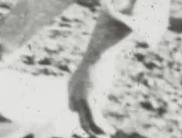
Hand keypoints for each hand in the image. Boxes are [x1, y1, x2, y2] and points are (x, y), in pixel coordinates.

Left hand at [69, 7, 140, 135]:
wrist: (98, 53)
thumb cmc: (100, 61)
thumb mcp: (96, 76)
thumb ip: (96, 88)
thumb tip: (100, 95)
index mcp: (71, 88)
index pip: (73, 109)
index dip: (83, 118)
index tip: (96, 123)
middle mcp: (72, 94)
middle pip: (78, 118)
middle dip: (89, 129)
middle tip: (101, 135)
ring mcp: (78, 98)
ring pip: (86, 122)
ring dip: (97, 132)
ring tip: (108, 134)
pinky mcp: (87, 100)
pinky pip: (94, 120)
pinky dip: (102, 128)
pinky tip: (110, 131)